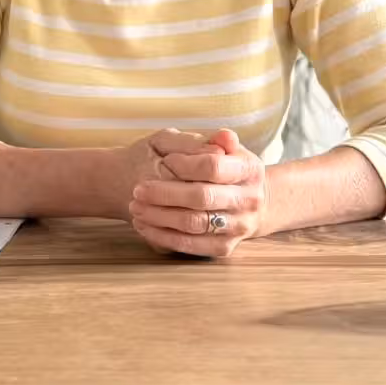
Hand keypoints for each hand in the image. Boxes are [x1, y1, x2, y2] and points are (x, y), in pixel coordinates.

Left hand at [128, 129, 267, 257]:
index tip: (164, 161)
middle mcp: (249, 200)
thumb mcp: (223, 148)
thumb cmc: (226, 168)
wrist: (246, 202)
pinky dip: (164, 237)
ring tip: (136, 207)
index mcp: (249, 170)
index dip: (185, 164)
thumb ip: (215, 139)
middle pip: (202, 197)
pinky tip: (144, 226)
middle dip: (165, 193)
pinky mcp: (225, 248)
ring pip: (194, 224)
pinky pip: (191, 246)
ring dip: (160, 217)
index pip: (213, 166)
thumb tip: (224, 137)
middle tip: (138, 190)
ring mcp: (239, 227)